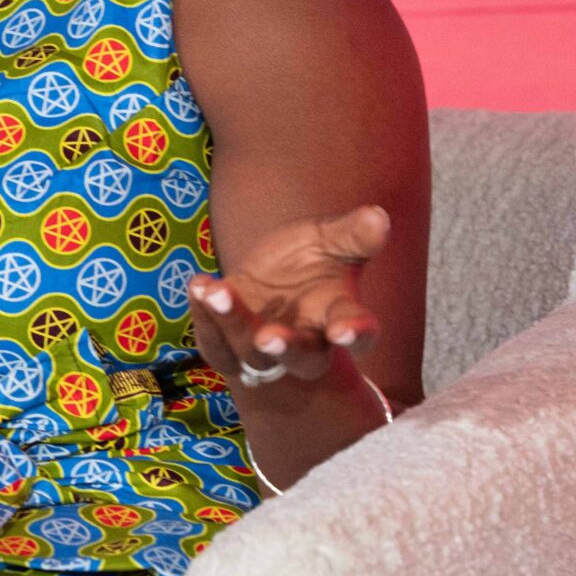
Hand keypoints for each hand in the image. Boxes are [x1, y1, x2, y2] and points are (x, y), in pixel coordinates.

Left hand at [186, 205, 388, 387]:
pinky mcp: (229, 348)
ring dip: (232, 324)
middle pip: (302, 359)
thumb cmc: (312, 260)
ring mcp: (265, 350)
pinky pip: (214, 344)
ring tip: (216, 291)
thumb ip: (352, 235)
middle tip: (268, 338)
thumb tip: (378, 216)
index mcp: (341, 318)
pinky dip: (203, 316)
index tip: (343, 331)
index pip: (356, 332)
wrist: (273, 278)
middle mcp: (307, 342)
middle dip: (285, 348)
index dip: (353, 333)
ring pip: (250, 353)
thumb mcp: (331, 240)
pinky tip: (197, 285)